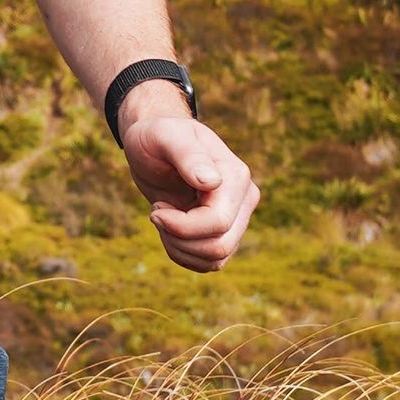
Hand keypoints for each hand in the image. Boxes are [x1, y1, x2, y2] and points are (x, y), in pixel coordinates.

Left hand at [118, 95, 257, 272]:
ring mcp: (237, 218)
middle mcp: (244, 199)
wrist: (155, 145)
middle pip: (218, 246)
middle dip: (178, 238)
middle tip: (156, 212)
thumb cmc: (158, 136)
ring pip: (215, 259)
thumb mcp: (164, 137)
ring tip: (162, 218)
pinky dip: (183, 254)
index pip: (218, 222)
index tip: (155, 208)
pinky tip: (169, 229)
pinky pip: (209, 263)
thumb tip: (212, 182)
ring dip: (179, 248)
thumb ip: (188, 156)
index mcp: (235, 176)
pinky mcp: (224, 232)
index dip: (181, 226)